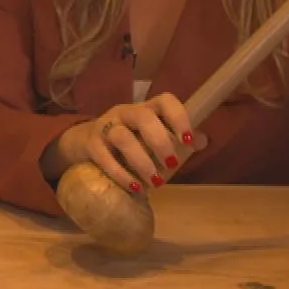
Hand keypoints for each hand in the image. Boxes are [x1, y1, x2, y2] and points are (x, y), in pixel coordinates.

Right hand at [63, 94, 203, 194]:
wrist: (85, 143)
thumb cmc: (129, 141)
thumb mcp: (152, 137)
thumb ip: (177, 139)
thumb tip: (203, 140)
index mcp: (146, 109)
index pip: (165, 101)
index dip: (178, 117)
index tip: (188, 139)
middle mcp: (125, 113)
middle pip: (143, 117)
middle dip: (160, 142)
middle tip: (172, 165)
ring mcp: (106, 126)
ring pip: (122, 137)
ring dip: (141, 161)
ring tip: (156, 182)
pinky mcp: (91, 144)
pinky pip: (104, 157)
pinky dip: (121, 174)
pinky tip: (135, 188)